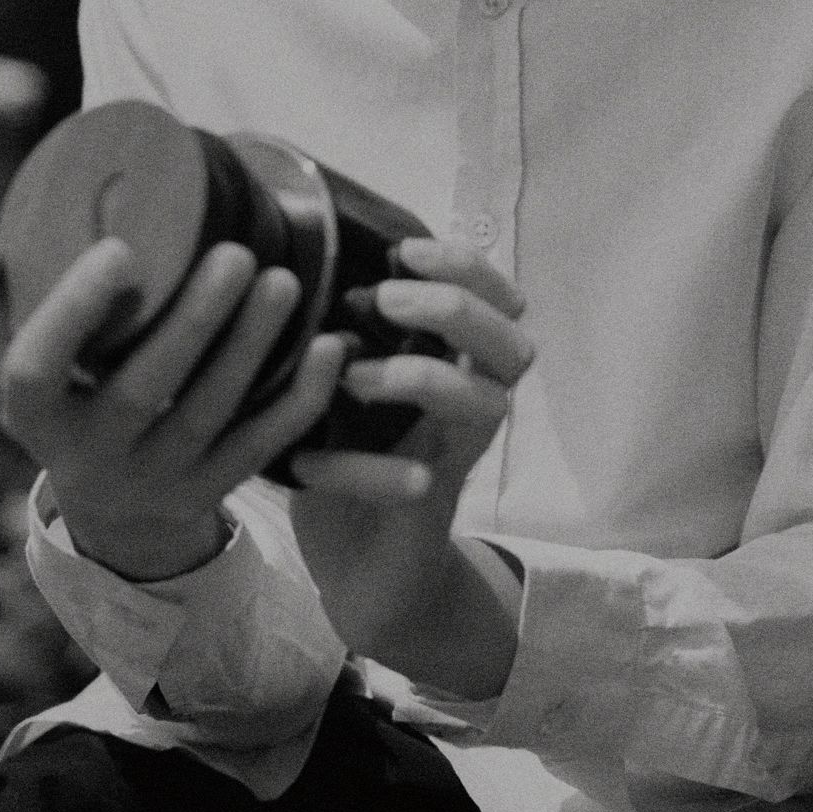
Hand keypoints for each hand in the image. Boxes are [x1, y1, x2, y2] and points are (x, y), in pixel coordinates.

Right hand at [0, 229, 350, 580]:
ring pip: (210, 416)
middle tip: (238, 253)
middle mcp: (90, 457)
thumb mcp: (19, 355)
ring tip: (285, 281)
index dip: (74, 313)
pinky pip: (263, 447)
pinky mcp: (213, 491)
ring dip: (251, 348)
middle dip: (194, 322)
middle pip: (143, 391)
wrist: (111, 506)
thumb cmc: (66, 396)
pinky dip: (300, 399)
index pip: (37, 370)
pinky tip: (330, 345)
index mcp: (33, 416)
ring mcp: (156, 480)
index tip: (120, 249)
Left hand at [286, 238, 532, 668]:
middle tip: (383, 300)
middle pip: (514, 343)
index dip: (465, 266)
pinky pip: (411, 482)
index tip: (402, 251)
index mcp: (464, 360)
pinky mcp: (431, 509)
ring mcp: (461, 456)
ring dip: (420, 377)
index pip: (500, 296)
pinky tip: (305, 463)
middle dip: (452, 310)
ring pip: (488, 404)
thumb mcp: (346, 373)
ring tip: (353, 378)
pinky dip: (352, 470)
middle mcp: (479, 403)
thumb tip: (299, 245)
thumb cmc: (348, 448)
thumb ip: (346, 322)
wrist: (357, 566)